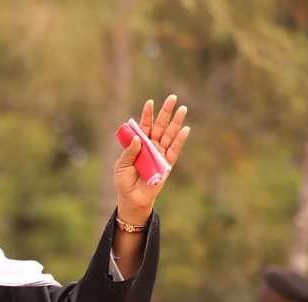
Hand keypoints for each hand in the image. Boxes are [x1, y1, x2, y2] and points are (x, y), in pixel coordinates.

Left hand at [114, 94, 189, 224]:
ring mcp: (160, 154)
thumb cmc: (124, 181)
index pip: (144, 126)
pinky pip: (174, 151)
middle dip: (166, 112)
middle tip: (172, 97)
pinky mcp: (167, 164)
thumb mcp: (122, 165)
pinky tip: (185, 129)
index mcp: (139, 144)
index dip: (147, 115)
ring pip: (169, 135)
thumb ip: (130, 151)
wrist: (131, 198)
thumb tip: (138, 138)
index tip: (150, 102)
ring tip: (182, 109)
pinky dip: (179, 140)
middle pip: (160, 127)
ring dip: (176, 122)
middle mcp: (151, 147)